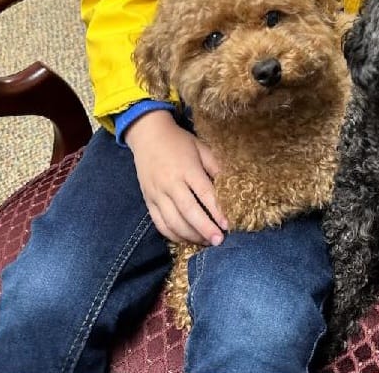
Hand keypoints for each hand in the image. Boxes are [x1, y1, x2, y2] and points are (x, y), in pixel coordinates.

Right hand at [125, 109, 227, 244]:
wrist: (148, 135)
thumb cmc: (179, 141)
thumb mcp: (201, 147)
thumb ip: (215, 166)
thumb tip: (231, 186)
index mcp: (186, 168)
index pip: (204, 193)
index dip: (216, 210)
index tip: (228, 224)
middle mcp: (170, 183)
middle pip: (189, 212)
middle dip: (205, 229)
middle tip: (219, 240)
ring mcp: (157, 194)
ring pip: (173, 222)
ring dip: (191, 236)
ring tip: (206, 242)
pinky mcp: (148, 201)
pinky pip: (160, 223)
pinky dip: (173, 235)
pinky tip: (186, 239)